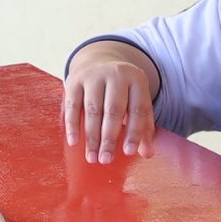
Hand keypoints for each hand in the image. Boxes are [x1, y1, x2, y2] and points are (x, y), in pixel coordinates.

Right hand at [64, 45, 157, 163]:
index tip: (129, 153)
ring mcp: (94, 75)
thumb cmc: (123, 92)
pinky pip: (73, 106)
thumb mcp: (137, 102)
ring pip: (93, 110)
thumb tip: (147, 154)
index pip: (137, 109)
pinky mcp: (75, 80)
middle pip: (113, 110)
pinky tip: (74, 142)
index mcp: (137, 79)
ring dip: (92, 137)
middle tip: (106, 160)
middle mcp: (116, 74)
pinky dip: (73, 125)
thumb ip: (144, 127)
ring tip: (92, 158)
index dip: (134, 132)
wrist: (99, 62)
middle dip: (109, 138)